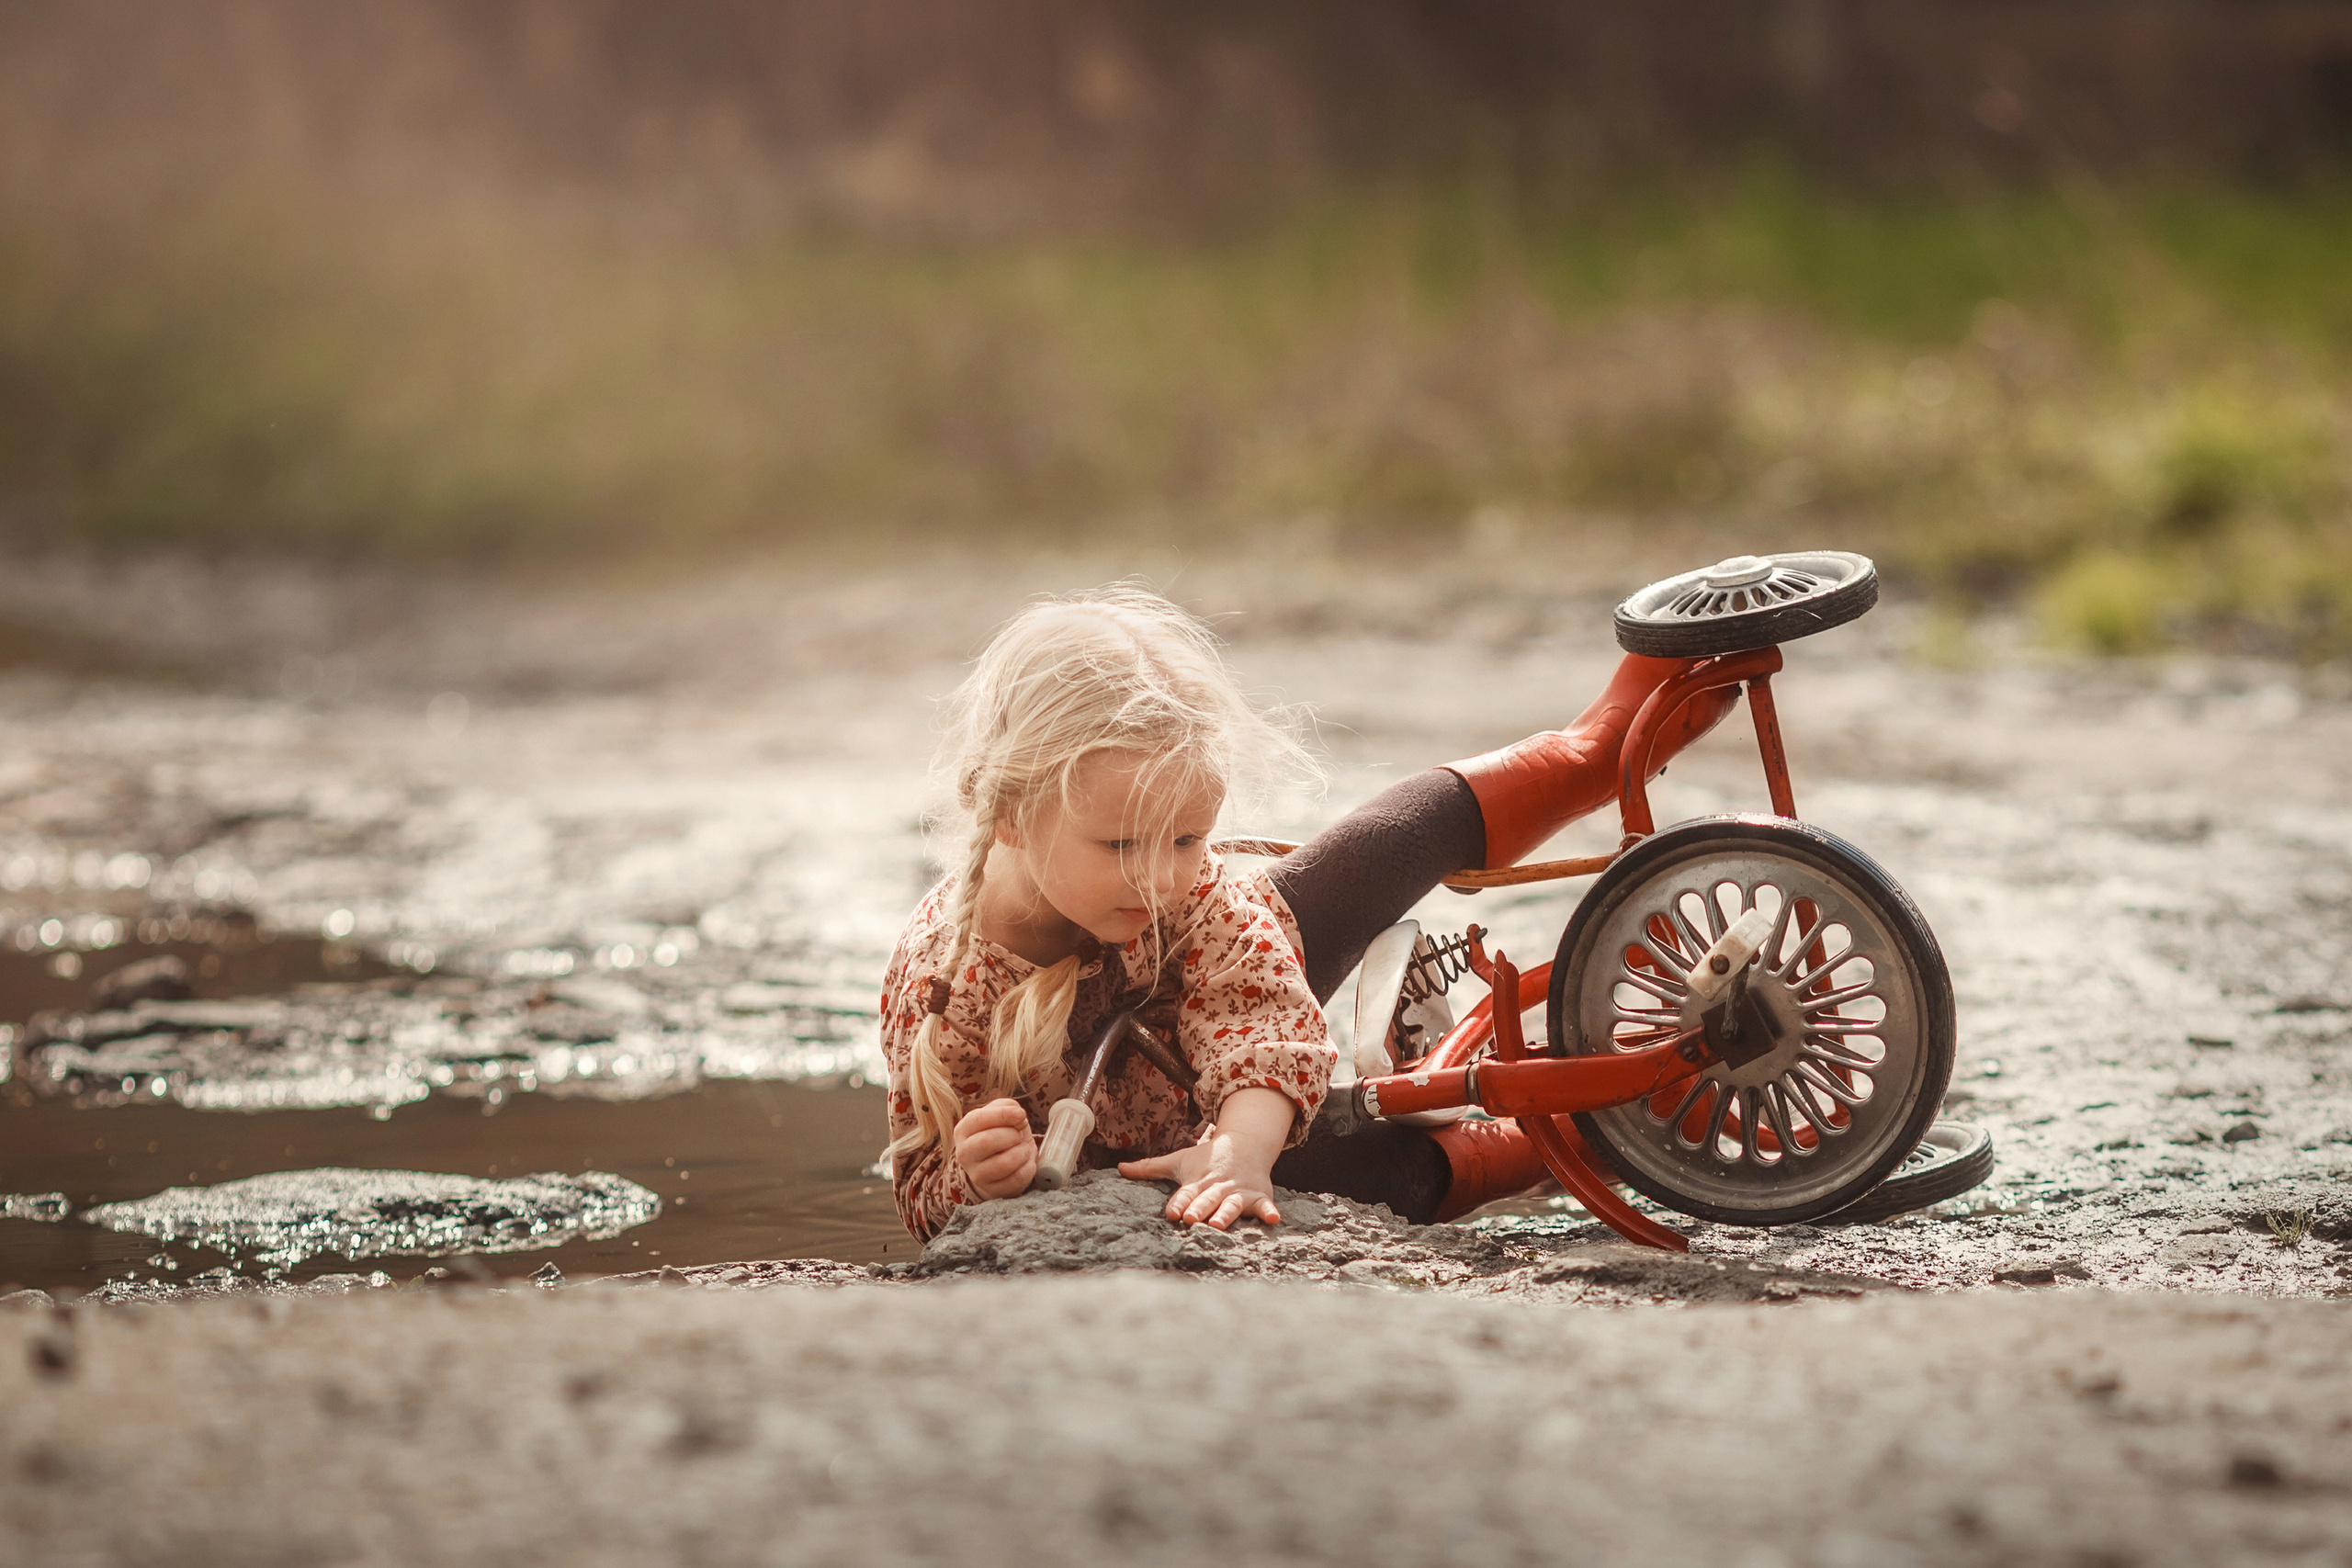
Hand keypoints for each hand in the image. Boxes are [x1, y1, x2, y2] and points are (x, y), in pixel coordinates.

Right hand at [954, 1098, 1038, 1198]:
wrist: (1002, 1165)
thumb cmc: (1002, 1134)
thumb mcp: (1000, 1115)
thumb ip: (1007, 1107)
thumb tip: (1018, 1115)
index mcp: (963, 1130)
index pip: (978, 1119)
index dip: (1003, 1115)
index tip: (1021, 1115)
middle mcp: (964, 1153)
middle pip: (988, 1141)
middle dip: (1012, 1135)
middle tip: (1019, 1135)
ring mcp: (976, 1175)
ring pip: (1003, 1163)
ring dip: (1021, 1152)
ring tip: (1023, 1149)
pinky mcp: (993, 1190)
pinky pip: (1016, 1179)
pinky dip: (1028, 1168)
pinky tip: (1026, 1163)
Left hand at [1116, 1086, 1293, 1229]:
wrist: (1245, 1144)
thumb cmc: (1207, 1158)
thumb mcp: (1179, 1160)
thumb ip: (1150, 1168)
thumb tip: (1119, 1168)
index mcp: (1198, 1181)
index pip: (1186, 1193)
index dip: (1179, 1203)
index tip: (1171, 1213)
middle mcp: (1218, 1187)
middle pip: (1208, 1199)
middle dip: (1200, 1208)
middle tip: (1191, 1219)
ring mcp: (1239, 1191)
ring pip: (1232, 1204)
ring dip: (1227, 1213)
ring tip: (1220, 1223)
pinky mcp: (1258, 1196)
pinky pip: (1265, 1205)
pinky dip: (1269, 1212)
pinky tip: (1273, 1219)